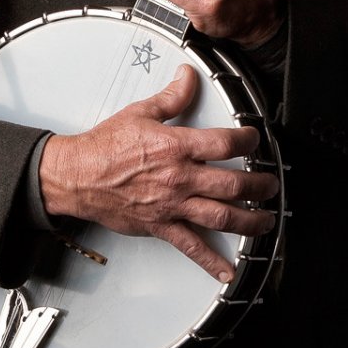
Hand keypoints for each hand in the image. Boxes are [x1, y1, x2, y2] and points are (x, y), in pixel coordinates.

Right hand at [39, 65, 277, 281]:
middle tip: (271, 185)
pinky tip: (228, 270)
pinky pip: (191, 246)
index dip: (248, 141)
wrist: (77, 176)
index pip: (225, 144)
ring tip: (266, 220)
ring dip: (250, 221)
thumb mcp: (140, 113)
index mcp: (176, 147)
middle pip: (233, 184)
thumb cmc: (104, 147)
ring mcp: (173, 205)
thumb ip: (171, 97)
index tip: (255, 140)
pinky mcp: (161, 225)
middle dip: (260, 186)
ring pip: (222, 217)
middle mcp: (179, 178)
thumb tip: (188, 76)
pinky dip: (211, 261)